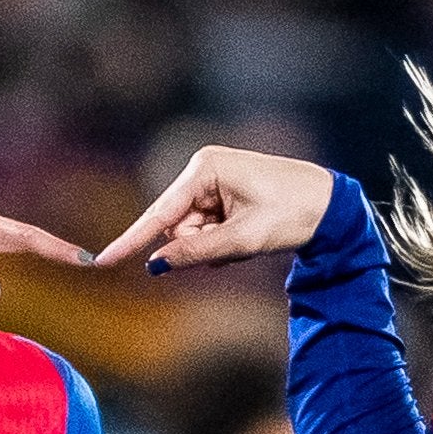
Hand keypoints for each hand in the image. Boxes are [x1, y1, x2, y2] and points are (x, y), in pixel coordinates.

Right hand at [94, 146, 335, 271]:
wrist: (329, 204)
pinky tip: (246, 234)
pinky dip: (220, 240)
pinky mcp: (221, 192)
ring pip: (191, 230)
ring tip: (246, 239)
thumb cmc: (291, 213)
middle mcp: (202, 168)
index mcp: (204, 168)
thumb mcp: (242, 240)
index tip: (103, 261)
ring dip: (211, 245)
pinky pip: (205, 227)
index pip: (160, 213)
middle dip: (197, 244)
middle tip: (233, 247)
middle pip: (175, 225)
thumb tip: (157, 265)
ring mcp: (212, 179)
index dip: (132, 241)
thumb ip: (196, 252)